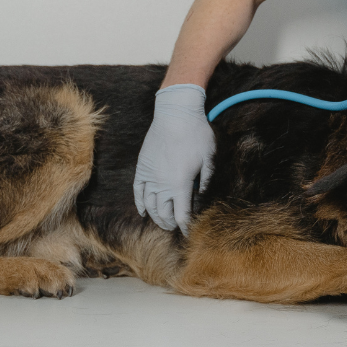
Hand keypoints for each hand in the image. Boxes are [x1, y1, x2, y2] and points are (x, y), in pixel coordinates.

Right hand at [133, 84, 214, 233]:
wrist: (175, 113)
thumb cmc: (196, 134)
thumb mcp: (209, 159)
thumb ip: (206, 182)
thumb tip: (202, 198)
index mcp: (181, 184)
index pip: (181, 215)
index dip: (186, 227)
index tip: (190, 233)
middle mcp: (162, 184)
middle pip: (164, 214)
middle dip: (171, 225)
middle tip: (177, 227)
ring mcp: (149, 176)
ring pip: (149, 206)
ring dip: (156, 217)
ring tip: (163, 222)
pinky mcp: (142, 167)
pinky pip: (137, 191)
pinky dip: (140, 204)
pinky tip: (143, 212)